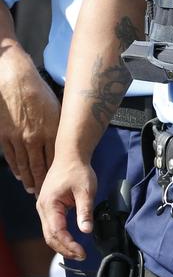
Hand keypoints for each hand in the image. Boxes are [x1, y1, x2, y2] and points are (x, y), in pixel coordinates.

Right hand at [0, 55, 60, 192]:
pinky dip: (16, 169)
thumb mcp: (55, 109)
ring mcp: (18, 139)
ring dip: (29, 179)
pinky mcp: (5, 136)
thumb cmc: (37, 92)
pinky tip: (19, 175)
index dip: (56, 174)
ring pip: (24, 165)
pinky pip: (11, 157)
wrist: (15, 81)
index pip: (54, 159)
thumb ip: (57, 127)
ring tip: (32, 189)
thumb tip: (63, 141)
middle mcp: (35, 138)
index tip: (58, 185)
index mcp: (50, 130)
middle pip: (39, 167)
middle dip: (43, 183)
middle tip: (45, 195)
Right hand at [36, 155, 95, 260]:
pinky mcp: (49, 206)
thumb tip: (86, 231)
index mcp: (50, 204)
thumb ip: (85, 211)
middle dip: (65, 249)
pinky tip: (71, 240)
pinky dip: (60, 235)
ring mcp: (44, 207)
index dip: (69, 245)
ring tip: (77, 252)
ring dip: (62, 244)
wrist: (71, 155)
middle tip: (81, 255)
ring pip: (50, 232)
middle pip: (50, 236)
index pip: (57, 232)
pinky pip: (52, 226)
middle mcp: (43, 208)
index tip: (82, 253)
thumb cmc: (78, 170)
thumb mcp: (86, 190)